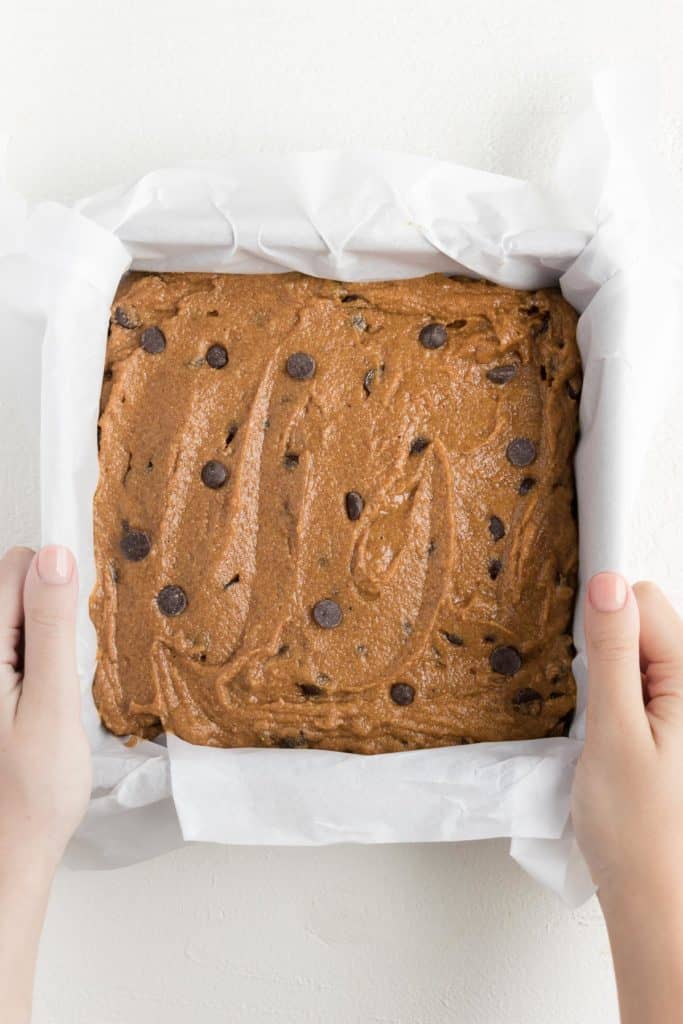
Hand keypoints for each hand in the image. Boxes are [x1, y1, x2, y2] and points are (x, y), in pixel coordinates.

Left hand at [0, 545, 90, 869]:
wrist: (11, 850)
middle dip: (49, 613)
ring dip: (44, 639)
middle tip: (60, 672)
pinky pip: (17, 646)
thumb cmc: (33, 791)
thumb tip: (56, 556)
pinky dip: (37, 660)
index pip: (16, 569)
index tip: (72, 627)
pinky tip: (42, 700)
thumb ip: (51, 627)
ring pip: (19, 617)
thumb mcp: (52, 705)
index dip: (53, 584)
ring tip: (51, 691)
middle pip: (15, 588)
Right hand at [572, 573, 682, 1023]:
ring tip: (606, 726)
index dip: (606, 616)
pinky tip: (613, 733)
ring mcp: (681, 708)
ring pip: (638, 651)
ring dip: (611, 674)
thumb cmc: (638, 830)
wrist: (652, 896)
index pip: (646, 602)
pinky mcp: (671, 724)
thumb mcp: (614, 733)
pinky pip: (639, 680)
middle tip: (599, 706)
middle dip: (609, 648)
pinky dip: (617, 696)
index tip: (585, 650)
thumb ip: (613, 654)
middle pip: (644, 622)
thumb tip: (607, 585)